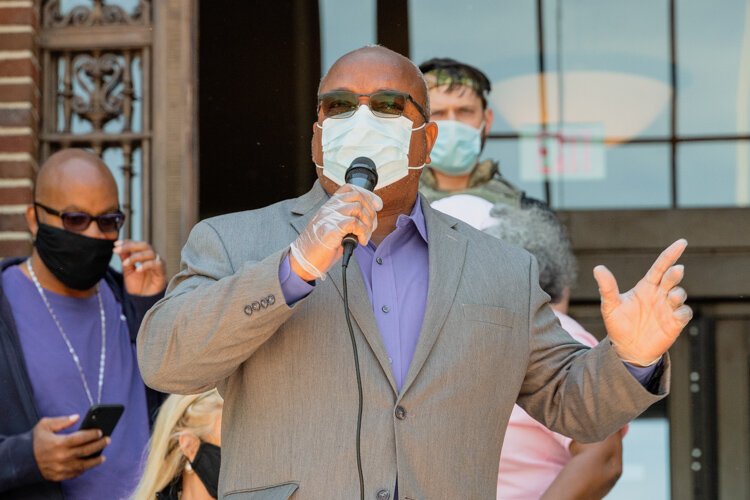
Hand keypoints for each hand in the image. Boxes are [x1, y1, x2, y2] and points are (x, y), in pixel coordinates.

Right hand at [32, 415, 109, 481]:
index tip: (100, 431)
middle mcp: (61, 456)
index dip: (92, 434)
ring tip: (102, 456)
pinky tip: (89, 464)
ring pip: (83, 465)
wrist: (21, 460)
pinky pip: (75, 473)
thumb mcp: (45, 425)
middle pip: (86, 451)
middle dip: (99, 445)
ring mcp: (60, 468)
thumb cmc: (35, 441)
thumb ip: (62, 421)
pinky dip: (83, 469)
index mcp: (58, 443)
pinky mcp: (59, 476)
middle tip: (107, 440)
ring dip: (95, 461)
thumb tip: (77, 417)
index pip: (81, 438)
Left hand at [114, 239, 166, 295]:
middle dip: (130, 246)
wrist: (143, 300)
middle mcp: (151, 257)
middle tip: (118, 250)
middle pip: (144, 245)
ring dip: (136, 256)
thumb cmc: (137, 286)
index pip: (136, 244)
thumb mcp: (127, 271)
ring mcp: (157, 263)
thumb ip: (125, 259)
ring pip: (149, 253)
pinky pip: (156, 264)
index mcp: (143, 256)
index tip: (116, 244)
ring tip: (125, 263)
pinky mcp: (162, 271)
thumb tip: (118, 248)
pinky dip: (146, 265)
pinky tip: (138, 270)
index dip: (127, 243)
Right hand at [290, 184, 382, 280]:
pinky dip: (363, 233)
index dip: (367, 194)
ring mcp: (329, 217)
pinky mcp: (331, 230)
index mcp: (329, 206)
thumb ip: (348, 219)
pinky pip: (354, 223)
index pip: (350, 188)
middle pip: (358, 196)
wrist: (304, 260)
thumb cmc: (320, 247)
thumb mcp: (335, 227)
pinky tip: (360, 241)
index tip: (377, 205)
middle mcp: (329, 208)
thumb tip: (370, 217)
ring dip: (367, 224)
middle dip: (371, 212)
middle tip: (370, 227)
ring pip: (358, 208)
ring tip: (364, 237)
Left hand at [594, 239, 692, 365]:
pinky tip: (676, 314)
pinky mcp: (675, 323)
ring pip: (680, 295)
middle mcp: (659, 294)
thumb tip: (598, 268)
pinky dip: (683, 311)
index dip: (671, 254)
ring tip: (671, 297)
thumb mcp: (610, 306)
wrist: (627, 349)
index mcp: (646, 286)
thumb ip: (607, 288)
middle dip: (675, 274)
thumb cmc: (618, 325)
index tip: (682, 243)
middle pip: (671, 278)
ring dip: (678, 294)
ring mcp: (668, 308)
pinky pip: (685, 313)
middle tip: (676, 271)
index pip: (660, 266)